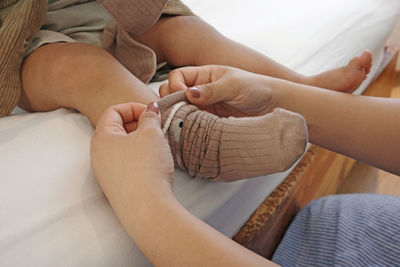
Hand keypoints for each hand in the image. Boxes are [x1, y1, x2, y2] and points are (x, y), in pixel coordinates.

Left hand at [90, 102, 174, 219]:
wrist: (147, 208)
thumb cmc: (146, 168)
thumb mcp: (151, 134)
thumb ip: (150, 117)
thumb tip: (150, 109)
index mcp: (101, 137)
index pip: (113, 111)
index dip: (133, 108)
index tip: (150, 114)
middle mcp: (97, 154)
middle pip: (115, 128)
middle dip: (137, 124)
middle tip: (156, 129)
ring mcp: (104, 172)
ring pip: (121, 147)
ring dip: (139, 141)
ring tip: (156, 146)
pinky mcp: (115, 185)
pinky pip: (124, 163)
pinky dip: (137, 157)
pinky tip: (152, 163)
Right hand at [159, 65, 274, 116]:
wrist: (273, 107)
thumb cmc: (256, 89)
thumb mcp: (234, 85)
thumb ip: (212, 90)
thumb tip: (189, 94)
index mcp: (204, 75)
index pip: (178, 76)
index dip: (175, 85)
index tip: (183, 95)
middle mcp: (200, 90)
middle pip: (173, 93)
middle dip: (171, 101)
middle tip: (177, 112)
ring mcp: (203, 107)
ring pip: (180, 110)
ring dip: (177, 116)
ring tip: (182, 122)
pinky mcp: (208, 122)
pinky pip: (191, 124)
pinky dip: (187, 127)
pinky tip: (189, 131)